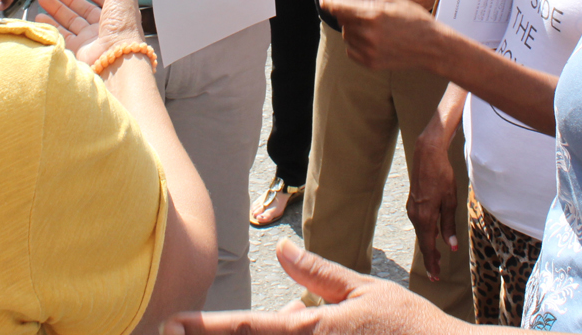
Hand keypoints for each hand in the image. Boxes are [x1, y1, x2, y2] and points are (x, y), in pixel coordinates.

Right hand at [34, 0, 144, 66]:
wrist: (116, 60)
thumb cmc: (122, 24)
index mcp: (118, 14)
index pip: (106, 1)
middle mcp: (104, 28)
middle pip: (83, 12)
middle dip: (68, 0)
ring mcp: (90, 42)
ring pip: (70, 23)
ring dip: (56, 10)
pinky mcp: (76, 53)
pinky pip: (60, 36)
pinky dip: (50, 26)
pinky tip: (40, 17)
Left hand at [165, 239, 462, 334]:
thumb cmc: (409, 327)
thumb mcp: (364, 292)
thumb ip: (319, 276)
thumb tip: (281, 254)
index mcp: (312, 332)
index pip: (246, 328)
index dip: (205, 327)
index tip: (172, 322)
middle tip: (178, 330)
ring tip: (279, 325)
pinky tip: (315, 326)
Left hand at [319, 0, 443, 71]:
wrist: (430, 45)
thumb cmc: (411, 16)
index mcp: (372, 14)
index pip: (338, 6)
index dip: (328, 1)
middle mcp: (368, 34)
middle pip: (342, 19)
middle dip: (348, 13)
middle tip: (369, 12)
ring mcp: (368, 51)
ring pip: (346, 34)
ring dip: (353, 28)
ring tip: (376, 27)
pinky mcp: (369, 63)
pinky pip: (350, 49)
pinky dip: (357, 43)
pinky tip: (375, 39)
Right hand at [406, 125, 458, 281]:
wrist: (427, 156)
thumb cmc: (441, 176)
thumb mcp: (450, 201)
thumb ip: (449, 225)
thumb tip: (451, 246)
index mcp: (425, 218)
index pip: (428, 247)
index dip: (432, 263)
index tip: (435, 277)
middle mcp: (415, 216)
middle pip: (423, 242)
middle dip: (430, 258)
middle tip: (436, 273)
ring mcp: (412, 209)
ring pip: (421, 232)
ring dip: (429, 245)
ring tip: (437, 256)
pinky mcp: (413, 203)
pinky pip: (419, 223)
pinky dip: (426, 233)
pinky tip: (433, 235)